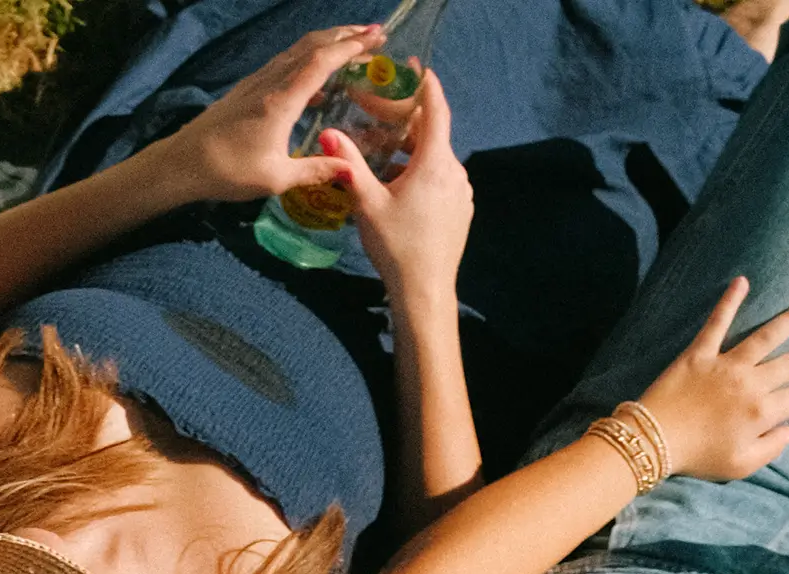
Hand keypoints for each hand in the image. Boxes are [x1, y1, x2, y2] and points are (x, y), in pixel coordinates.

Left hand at [156, 25, 380, 203]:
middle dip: (344, 36)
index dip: (351, 47)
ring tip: (352, 46)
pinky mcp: (246, 90)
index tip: (376, 39)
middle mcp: (270, 83)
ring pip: (296, 52)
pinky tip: (317, 82)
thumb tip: (349, 170)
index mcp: (281, 100)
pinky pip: (283, 65)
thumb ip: (315, 170)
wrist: (181, 164)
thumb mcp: (275, 178)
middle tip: (374, 33)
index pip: (322, 61)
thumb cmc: (227, 172)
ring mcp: (256, 83)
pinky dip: (306, 61)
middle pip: (311, 46)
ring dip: (326, 44)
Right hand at [319, 68, 471, 293]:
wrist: (425, 291)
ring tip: (382, 151)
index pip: (436, 110)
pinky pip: (439, 179)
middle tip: (383, 110)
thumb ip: (349, 164)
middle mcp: (454, 171)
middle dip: (408, 121)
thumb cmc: (396, 245)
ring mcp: (460, 192)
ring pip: (434, 158)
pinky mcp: (460, 209)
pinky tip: (396, 184)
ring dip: (410, 150)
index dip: (427, 86)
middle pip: (433, 134)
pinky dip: (419, 171)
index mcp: (434, 163)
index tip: (417, 68)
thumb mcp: (367, 202)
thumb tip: (328, 132)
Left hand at [633, 278, 788, 479]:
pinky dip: (729, 301)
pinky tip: (742, 281)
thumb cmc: (696, 457)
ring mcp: (726, 365)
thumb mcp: (740, 466)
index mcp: (761, 412)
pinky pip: (717, 323)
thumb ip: (771, 448)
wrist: (653, 441)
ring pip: (767, 336)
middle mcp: (750, 384)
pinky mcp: (699, 353)